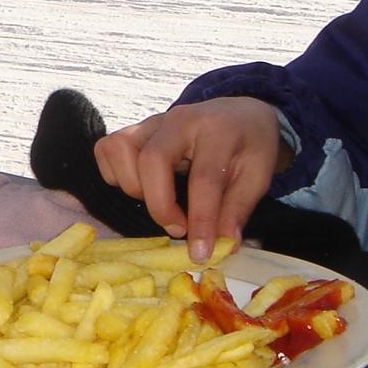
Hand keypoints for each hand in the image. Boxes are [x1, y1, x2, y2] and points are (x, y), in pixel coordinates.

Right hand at [94, 97, 290, 260]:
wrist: (241, 114)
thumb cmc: (250, 146)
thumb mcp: (258, 176)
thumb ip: (238, 209)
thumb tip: (223, 245)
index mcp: (219, 129)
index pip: (205, 177)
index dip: (201, 220)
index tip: (200, 253)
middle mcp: (181, 118)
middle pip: (153, 159)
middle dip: (160, 205)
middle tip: (179, 229)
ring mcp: (154, 120)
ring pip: (121, 149)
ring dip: (134, 187)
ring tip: (161, 202)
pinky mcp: (136, 128)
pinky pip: (109, 149)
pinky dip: (118, 174)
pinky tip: (144, 187)